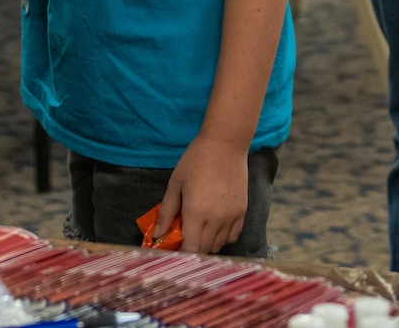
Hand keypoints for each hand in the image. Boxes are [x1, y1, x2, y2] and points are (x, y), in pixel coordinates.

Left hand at [157, 136, 248, 253]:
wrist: (226, 144)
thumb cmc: (196, 160)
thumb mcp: (175, 183)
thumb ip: (166, 211)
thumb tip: (157, 234)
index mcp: (196, 213)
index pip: (190, 250)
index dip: (180, 255)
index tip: (172, 250)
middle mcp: (216, 220)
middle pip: (203, 251)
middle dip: (190, 250)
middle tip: (182, 239)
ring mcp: (231, 217)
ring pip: (218, 245)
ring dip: (206, 244)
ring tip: (197, 231)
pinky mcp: (242, 212)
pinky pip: (232, 236)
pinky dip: (222, 238)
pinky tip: (213, 227)